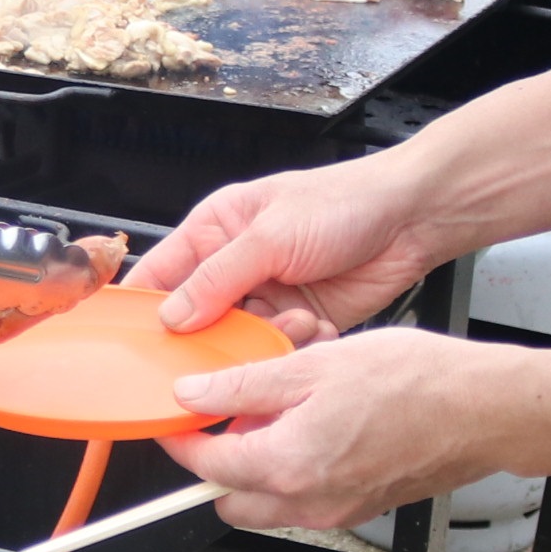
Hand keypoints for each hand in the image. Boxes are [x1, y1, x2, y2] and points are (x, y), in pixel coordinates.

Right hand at [123, 156, 439, 339]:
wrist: (413, 218)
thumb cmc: (343, 202)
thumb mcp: (270, 236)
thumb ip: (217, 279)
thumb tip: (172, 317)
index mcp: (214, 231)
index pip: (160, 275)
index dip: (144, 307)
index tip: (137, 340)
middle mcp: (235, 267)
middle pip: (196, 316)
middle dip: (205, 336)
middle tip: (212, 349)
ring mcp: (267, 295)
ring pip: (239, 337)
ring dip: (258, 339)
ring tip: (287, 320)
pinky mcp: (301, 320)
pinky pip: (279, 347)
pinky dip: (292, 346)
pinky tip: (312, 325)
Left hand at [156, 327, 546, 531]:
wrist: (485, 409)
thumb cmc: (413, 384)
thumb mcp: (309, 366)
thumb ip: (240, 387)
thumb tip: (191, 396)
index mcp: (285, 466)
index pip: (203, 464)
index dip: (180, 438)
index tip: (176, 417)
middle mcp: (308, 501)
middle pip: (229, 498)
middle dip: (218, 462)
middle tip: (229, 416)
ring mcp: (338, 509)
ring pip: (268, 501)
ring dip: (259, 463)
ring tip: (284, 410)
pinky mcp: (362, 506)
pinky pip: (307, 497)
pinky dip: (296, 467)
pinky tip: (318, 421)